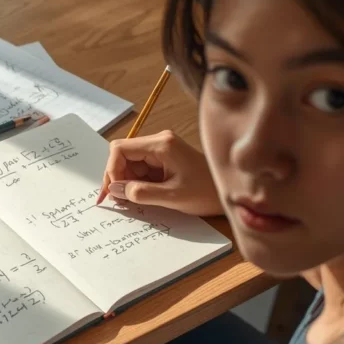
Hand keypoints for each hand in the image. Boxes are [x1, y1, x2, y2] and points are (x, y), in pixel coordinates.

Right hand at [97, 130, 222, 215]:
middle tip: (118, 200)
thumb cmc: (207, 193)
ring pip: (131, 163)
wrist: (232, 193)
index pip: (120, 149)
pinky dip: (136, 182)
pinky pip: (142, 168)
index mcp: (161, 145)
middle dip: (117, 177)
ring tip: (130, 201)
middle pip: (123, 154)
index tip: (113, 192)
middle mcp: (160, 141)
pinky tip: (139, 196)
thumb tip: (115, 190)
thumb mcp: (171, 197)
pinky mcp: (165, 159)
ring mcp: (163, 149)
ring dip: (126, 181)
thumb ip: (140, 193)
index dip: (111, 170)